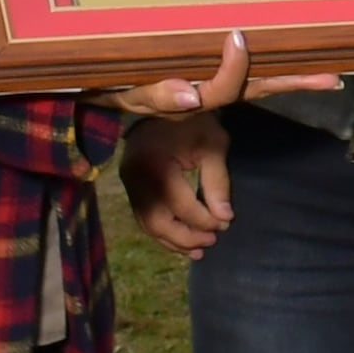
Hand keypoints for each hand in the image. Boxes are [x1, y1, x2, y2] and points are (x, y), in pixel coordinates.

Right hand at [82, 28, 343, 122]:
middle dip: (294, 83)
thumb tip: (191, 94)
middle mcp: (214, 92)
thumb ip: (159, 94)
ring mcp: (219, 86)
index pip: (226, 87)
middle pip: (260, 88)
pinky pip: (250, 76)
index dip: (235, 68)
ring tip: (328, 76)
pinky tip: (300, 62)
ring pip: (260, 83)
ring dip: (293, 79)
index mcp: (196, 95)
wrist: (107, 85)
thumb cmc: (120, 84)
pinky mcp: (218, 79)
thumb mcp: (133, 92)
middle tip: (331, 78)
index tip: (237, 36)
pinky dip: (274, 72)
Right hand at [119, 111, 233, 253]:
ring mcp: (128, 183)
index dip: (205, 220)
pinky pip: (143, 216)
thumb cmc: (194, 122)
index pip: (181, 206)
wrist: (165, 103)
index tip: (226, 223)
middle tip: (212, 241)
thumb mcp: (213, 146)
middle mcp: (135, 177)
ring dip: (173, 240)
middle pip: (158, 221)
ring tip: (199, 249)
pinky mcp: (128, 186)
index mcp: (155, 165)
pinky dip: (162, 231)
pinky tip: (180, 241)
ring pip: (147, 224)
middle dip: (186, 237)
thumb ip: (218, 182)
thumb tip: (224, 218)